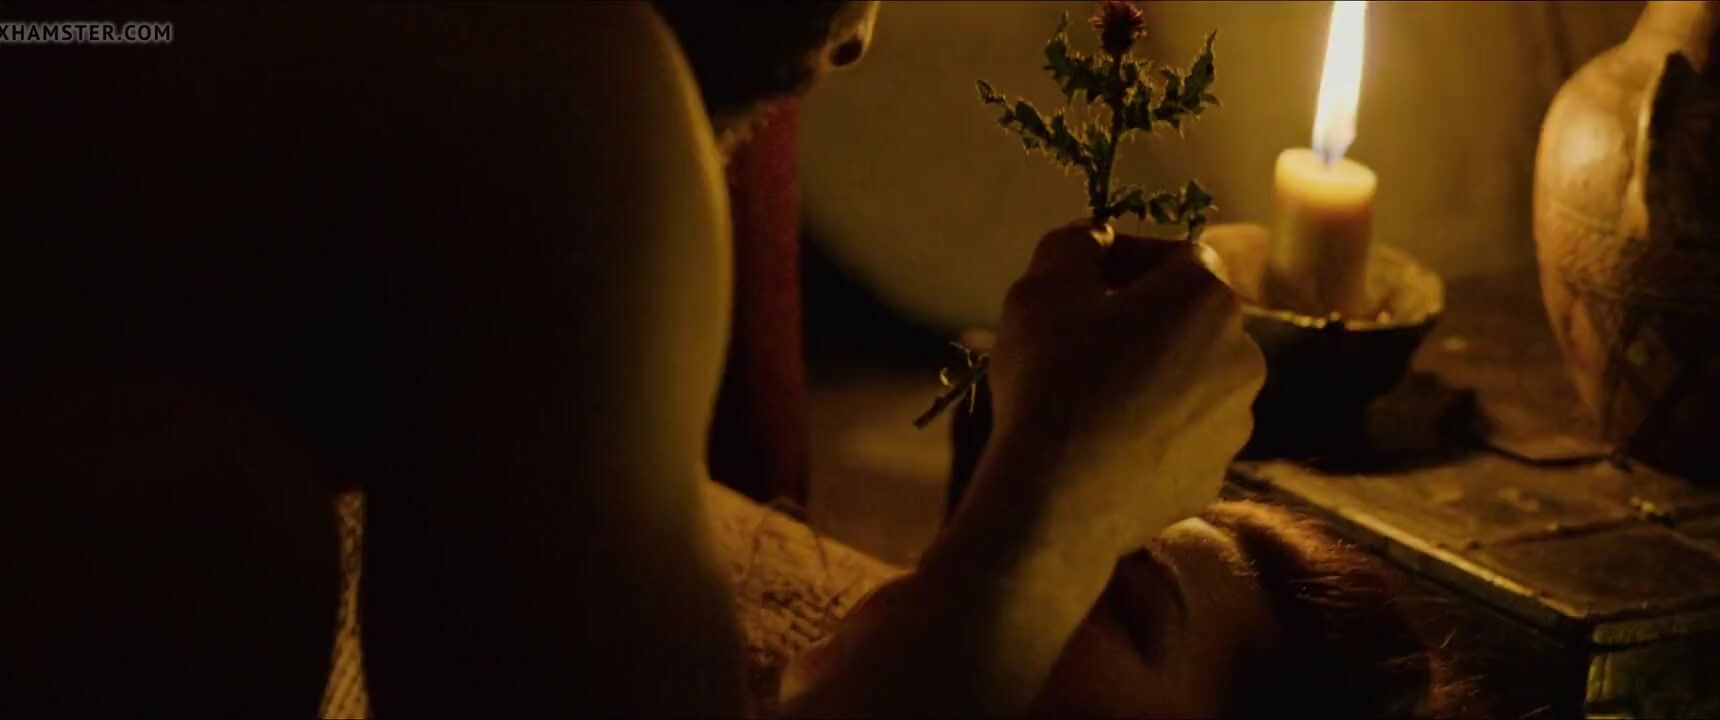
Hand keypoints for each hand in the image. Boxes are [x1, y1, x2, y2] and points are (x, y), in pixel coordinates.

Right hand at [982, 222, 1264, 556]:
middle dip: (1141, 319)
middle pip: (1188, 319)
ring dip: (1149, 375)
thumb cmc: (1051, 380)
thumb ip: (1074, 243)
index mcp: (1209, 298)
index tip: (1080, 281)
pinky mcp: (1213, 476)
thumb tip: (1095, 238)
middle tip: (1078, 338)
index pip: (1176, 255)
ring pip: (1189, 379)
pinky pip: (1181, 435)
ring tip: (1087, 396)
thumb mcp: (1042, 286)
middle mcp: (1244, 356)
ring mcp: (1235, 424)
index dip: (1124, 260)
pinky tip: (1101, 442)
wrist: (1056, 504)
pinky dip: (1150, 430)